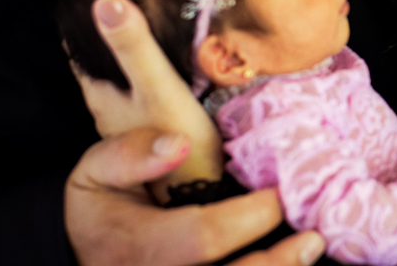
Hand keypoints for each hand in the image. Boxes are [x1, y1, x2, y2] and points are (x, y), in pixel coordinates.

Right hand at [65, 127, 324, 265]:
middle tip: (314, 238)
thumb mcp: (95, 171)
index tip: (278, 195)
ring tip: (308, 252)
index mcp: (138, 247)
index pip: (202, 238)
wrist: (82, 252)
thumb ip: (129, 155)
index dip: (248, 218)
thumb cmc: (100, 208)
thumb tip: (178, 144)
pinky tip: (286, 263)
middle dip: (277, 263)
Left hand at [73, 0, 222, 183]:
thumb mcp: (155, 87)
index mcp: (102, 89)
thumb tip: (105, 0)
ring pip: (126, 73)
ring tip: (155, 17)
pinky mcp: (157, 124)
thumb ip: (134, 48)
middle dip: (113, 27)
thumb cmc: (172, 140)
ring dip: (136, 49)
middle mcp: (111, 102)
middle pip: (103, 57)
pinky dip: (157, 68)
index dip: (82, 14)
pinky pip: (150, 85)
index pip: (79, 43)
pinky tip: (176, 61)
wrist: (197, 192)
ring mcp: (134, 115)